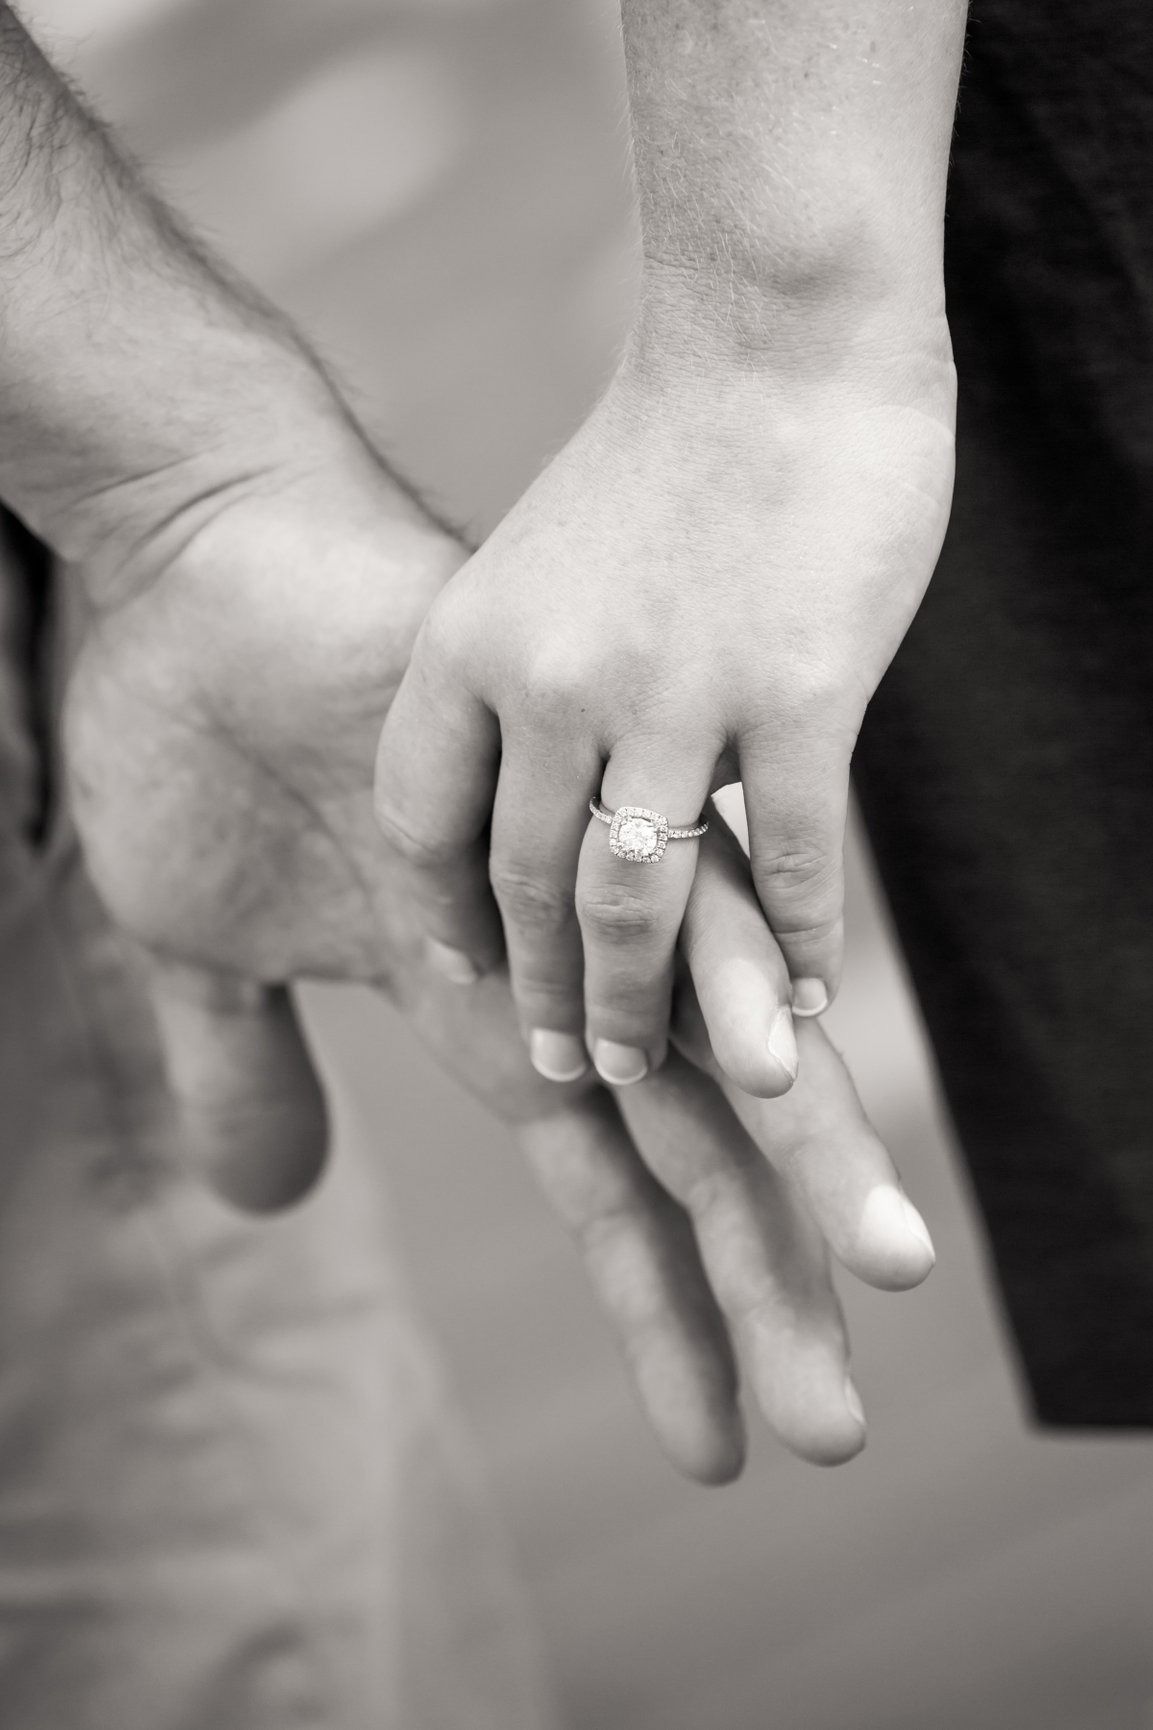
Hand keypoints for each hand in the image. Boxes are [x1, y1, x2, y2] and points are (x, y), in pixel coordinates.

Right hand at [64, 425, 932, 1478]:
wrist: (193, 570)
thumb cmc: (191, 745)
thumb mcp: (196, 948)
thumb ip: (242, 1069)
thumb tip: (267, 1205)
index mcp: (498, 1015)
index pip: (609, 1195)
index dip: (669, 1316)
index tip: (729, 1441)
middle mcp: (558, 962)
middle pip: (688, 1150)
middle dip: (764, 1288)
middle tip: (839, 1433)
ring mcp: (564, 875)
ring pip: (705, 1037)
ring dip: (792, 1164)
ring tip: (884, 1273)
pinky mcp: (551, 781)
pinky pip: (657, 893)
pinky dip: (722, 985)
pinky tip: (789, 1071)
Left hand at [374, 333, 954, 1088]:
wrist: (778, 334)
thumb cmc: (667, 447)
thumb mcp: (541, 560)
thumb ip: (526, 673)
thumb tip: (541, 784)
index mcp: (472, 640)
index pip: (424, 819)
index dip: (441, 912)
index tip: (461, 971)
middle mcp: (554, 682)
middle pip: (527, 886)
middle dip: (547, 995)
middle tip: (570, 1066)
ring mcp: (673, 695)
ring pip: (637, 903)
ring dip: (645, 1005)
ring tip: (653, 1068)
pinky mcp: (797, 698)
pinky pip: (784, 864)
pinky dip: (788, 947)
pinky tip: (795, 995)